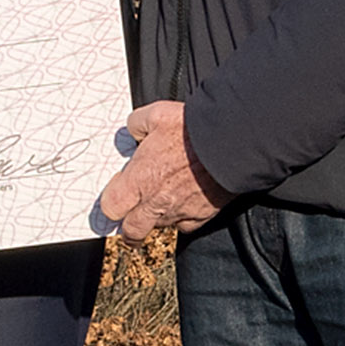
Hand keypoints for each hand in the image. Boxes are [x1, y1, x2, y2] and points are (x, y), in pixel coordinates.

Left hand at [98, 100, 226, 239]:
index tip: (117, 193)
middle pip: (132, 231)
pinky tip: (183, 206)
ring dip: (155, 219)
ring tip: (158, 205)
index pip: (111, 207)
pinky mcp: (202, 215)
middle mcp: (156, 202)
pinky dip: (182, 219)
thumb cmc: (194, 131)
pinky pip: (186, 226)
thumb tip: (133, 130)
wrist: (233, 144)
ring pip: (160, 227)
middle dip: (127, 229)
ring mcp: (180, 212)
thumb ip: (137, 124)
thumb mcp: (157, 114)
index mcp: (139, 180)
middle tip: (127, 222)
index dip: (111, 202)